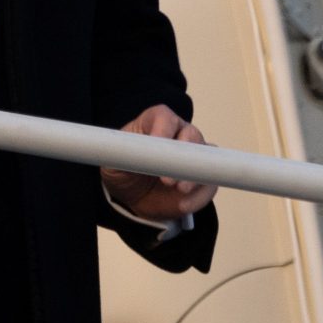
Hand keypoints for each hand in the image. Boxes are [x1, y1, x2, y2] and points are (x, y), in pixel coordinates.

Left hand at [100, 105, 217, 222]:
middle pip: (191, 134)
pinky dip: (199, 196)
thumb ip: (119, 155)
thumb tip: (126, 152)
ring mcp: (193, 157)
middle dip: (182, 155)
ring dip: (194, 175)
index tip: (157, 144)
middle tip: (168, 177)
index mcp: (155, 124)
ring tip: (179, 190)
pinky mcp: (202, 178)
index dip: (163, 129)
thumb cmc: (124, 173)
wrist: (135, 199)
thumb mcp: (112, 164)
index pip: (164, 117)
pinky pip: (210, 184)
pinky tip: (183, 204)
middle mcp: (178, 135)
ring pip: (206, 157)